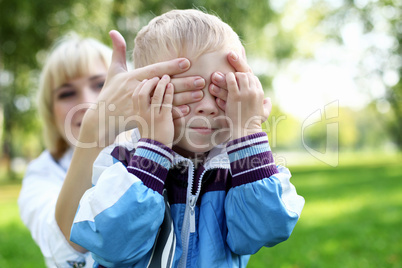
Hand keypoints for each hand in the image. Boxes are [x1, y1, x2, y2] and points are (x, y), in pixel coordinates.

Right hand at [81, 30, 204, 145]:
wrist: (102, 119)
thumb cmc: (110, 93)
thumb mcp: (113, 72)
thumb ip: (117, 52)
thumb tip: (114, 32)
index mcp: (132, 78)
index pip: (155, 70)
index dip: (171, 66)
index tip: (187, 62)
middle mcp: (137, 90)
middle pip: (164, 85)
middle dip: (184, 82)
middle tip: (201, 80)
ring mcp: (140, 106)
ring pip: (166, 100)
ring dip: (184, 97)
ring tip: (199, 94)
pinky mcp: (143, 118)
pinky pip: (161, 114)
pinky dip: (174, 112)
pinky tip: (188, 110)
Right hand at [132, 75, 173, 146]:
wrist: (154, 149)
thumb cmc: (150, 135)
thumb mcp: (141, 121)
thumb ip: (142, 110)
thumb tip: (146, 100)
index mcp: (136, 112)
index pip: (135, 95)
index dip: (142, 85)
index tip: (148, 79)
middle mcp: (142, 112)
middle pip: (142, 92)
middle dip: (151, 81)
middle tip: (158, 76)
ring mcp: (152, 115)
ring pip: (156, 95)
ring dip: (162, 84)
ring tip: (167, 77)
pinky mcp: (163, 118)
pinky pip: (166, 102)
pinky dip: (169, 92)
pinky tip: (171, 87)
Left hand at [225, 72, 269, 139]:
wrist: (245, 130)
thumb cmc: (253, 123)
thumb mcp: (264, 114)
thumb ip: (268, 106)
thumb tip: (268, 99)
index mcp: (260, 94)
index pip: (254, 79)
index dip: (247, 78)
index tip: (240, 81)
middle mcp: (254, 92)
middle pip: (248, 75)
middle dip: (240, 75)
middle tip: (233, 78)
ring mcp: (245, 93)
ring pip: (240, 75)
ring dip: (234, 75)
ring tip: (229, 78)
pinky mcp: (235, 96)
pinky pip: (231, 80)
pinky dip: (228, 77)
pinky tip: (225, 79)